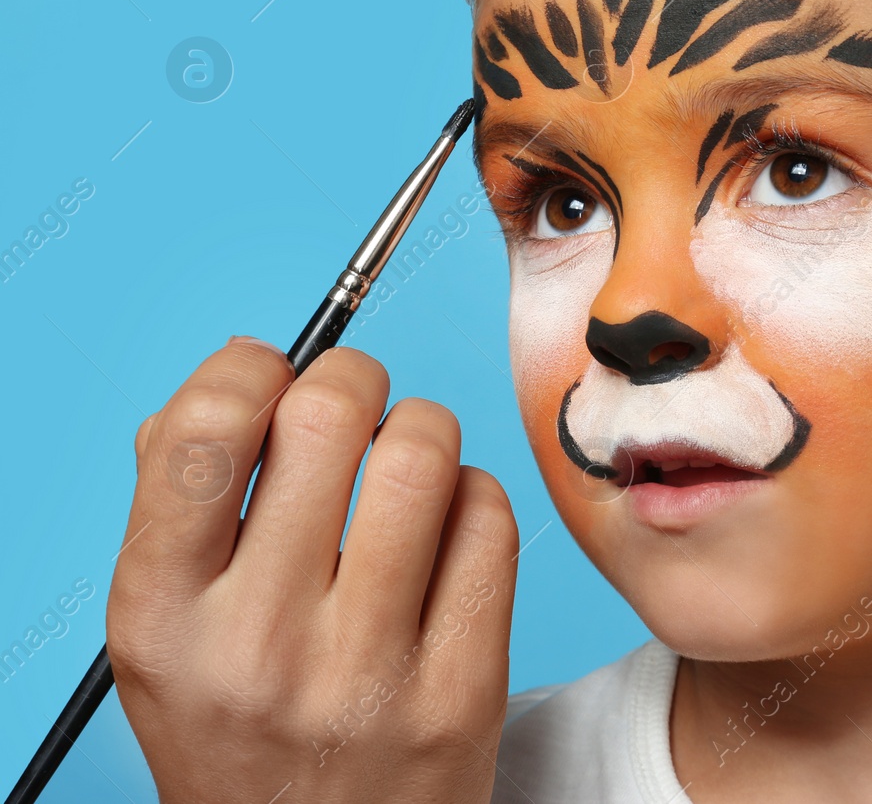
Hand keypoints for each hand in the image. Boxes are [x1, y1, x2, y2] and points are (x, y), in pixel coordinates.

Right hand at [106, 339, 518, 802]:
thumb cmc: (242, 723)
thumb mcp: (166, 632)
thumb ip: (179, 499)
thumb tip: (246, 367)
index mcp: (161, 616)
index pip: (202, 432)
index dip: (249, 369)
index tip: (272, 377)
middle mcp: (259, 644)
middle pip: (328, 416)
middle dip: (351, 378)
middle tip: (355, 402)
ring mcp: (368, 672)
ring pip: (425, 453)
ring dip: (422, 428)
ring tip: (408, 459)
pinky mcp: (462, 691)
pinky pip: (491, 520)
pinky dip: (473, 496)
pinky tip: (448, 528)